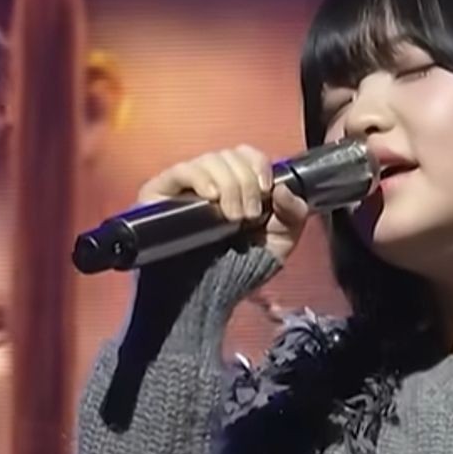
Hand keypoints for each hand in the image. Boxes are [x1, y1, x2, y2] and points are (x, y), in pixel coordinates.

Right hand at [137, 144, 309, 262]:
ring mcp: (184, 187)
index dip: (258, 164)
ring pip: (209, 160)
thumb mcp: (279, 244)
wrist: (206, 300)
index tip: (267, 190)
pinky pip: (180, 171)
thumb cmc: (239, 271)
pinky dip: (200, 177)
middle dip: (246, 182)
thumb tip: (282, 187)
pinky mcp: (159, 195)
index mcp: (237, 186)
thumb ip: (293, 214)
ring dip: (229, 184)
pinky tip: (210, 196)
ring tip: (232, 218)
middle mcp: (210, 181)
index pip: (245, 153)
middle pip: (229, 155)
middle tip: (248, 216)